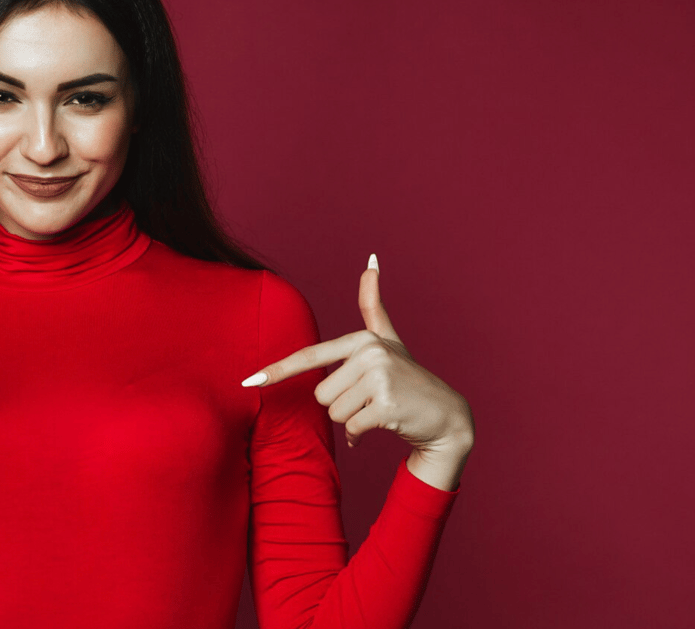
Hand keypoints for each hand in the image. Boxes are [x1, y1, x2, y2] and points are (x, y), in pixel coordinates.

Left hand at [242, 255, 473, 490]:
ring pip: (334, 413)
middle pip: (321, 394)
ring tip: (378, 409)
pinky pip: (351, 428)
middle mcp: (370, 353)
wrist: (446, 416)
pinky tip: (383, 424)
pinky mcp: (386, 405)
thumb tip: (370, 260)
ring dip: (352, 420)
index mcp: (362, 339)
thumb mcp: (389, 339)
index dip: (277, 370)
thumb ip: (373, 305)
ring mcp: (380, 377)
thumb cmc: (409, 378)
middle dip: (341, 405)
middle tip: (370, 399)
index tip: (249, 381)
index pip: (310, 357)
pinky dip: (362, 434)